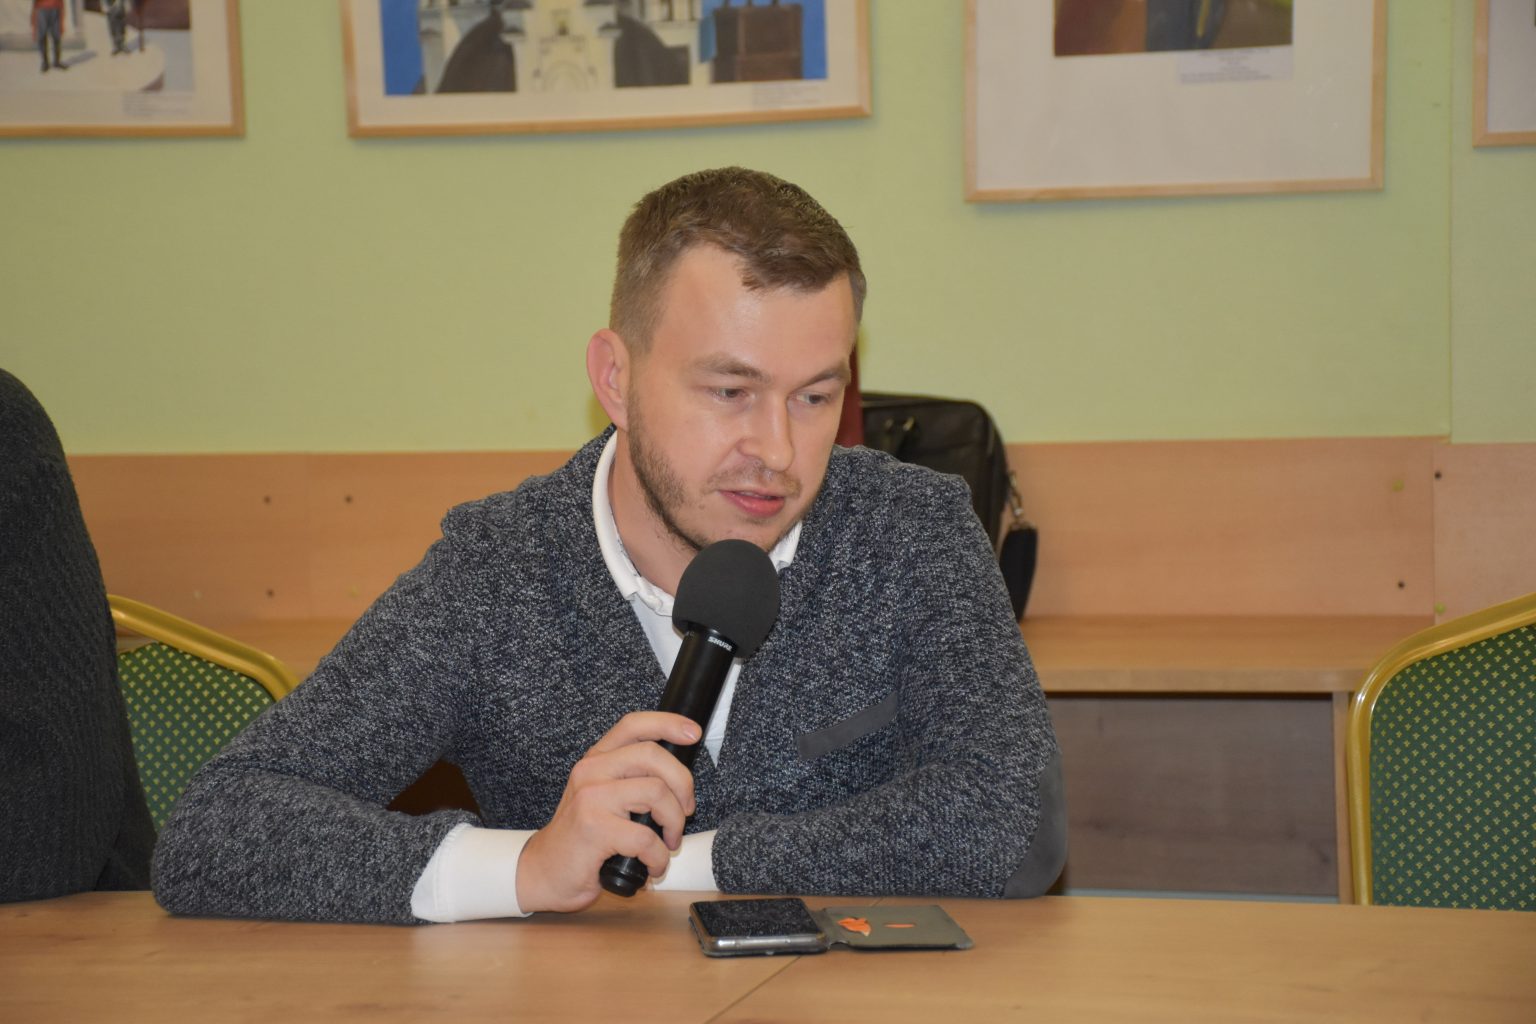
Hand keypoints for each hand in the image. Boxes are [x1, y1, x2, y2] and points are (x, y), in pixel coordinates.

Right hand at [515, 711, 699, 913]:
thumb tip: (678, 778)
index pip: (633, 725)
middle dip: (683, 784)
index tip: (692, 734)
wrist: (543, 872)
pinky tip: (652, 866)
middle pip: (653, 755)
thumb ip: (631, 779)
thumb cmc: (581, 839)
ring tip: (667, 842)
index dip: (667, 723)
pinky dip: (659, 857)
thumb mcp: (602, 798)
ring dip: (674, 823)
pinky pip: (646, 838)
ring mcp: (591, 798)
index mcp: (596, 760)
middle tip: (685, 811)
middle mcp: (591, 771)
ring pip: (656, 792)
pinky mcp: (594, 829)